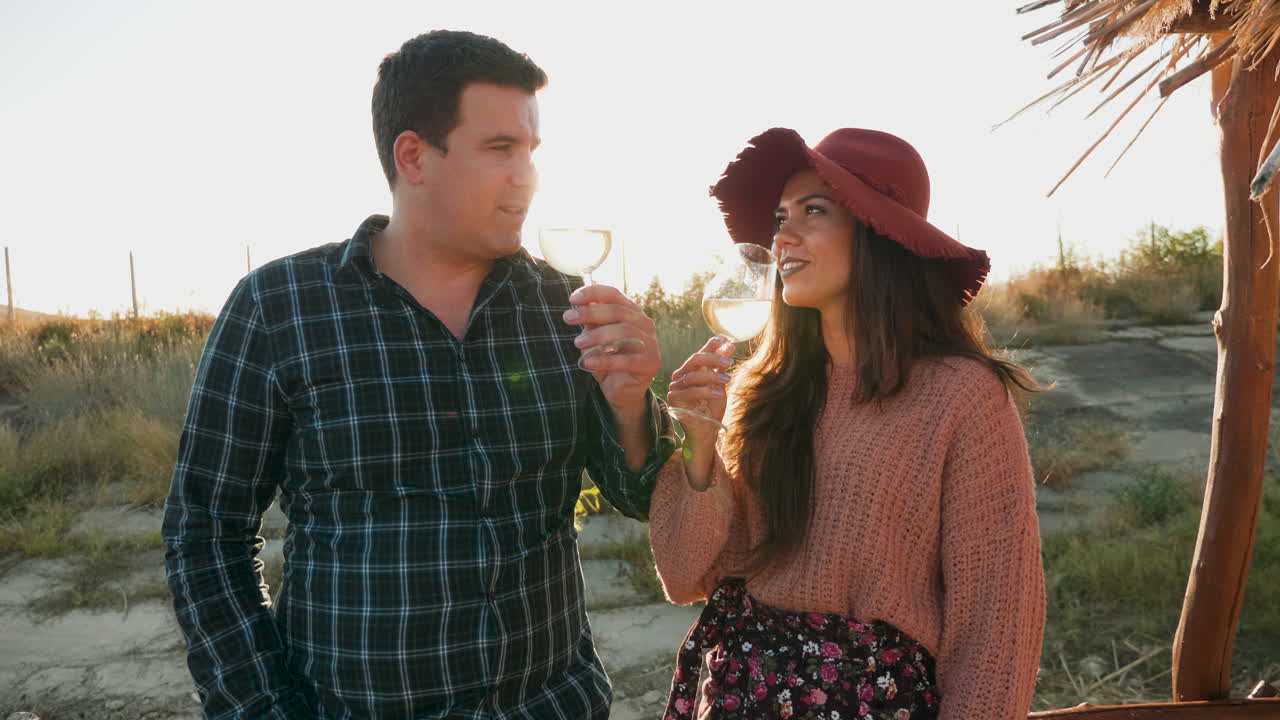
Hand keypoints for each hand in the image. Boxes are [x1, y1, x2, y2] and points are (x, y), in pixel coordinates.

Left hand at [562, 284, 660, 414]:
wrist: (621, 390)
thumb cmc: (607, 359)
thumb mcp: (595, 337)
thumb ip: (591, 321)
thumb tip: (579, 304)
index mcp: (631, 312)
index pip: (614, 294)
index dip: (593, 293)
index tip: (572, 300)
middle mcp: (644, 323)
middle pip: (618, 311)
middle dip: (590, 313)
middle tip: (567, 318)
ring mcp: (651, 343)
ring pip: (625, 331)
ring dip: (597, 335)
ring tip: (577, 343)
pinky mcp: (651, 363)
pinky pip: (628, 359)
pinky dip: (606, 360)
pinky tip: (588, 363)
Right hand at [666, 336, 735, 483]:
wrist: (706, 431)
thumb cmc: (712, 407)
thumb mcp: (720, 384)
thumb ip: (722, 366)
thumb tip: (730, 345)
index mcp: (692, 370)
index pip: (700, 353)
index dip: (711, 345)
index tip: (724, 339)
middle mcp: (682, 376)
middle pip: (694, 360)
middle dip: (712, 358)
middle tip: (729, 361)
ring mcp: (676, 387)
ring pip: (693, 375)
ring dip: (712, 376)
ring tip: (728, 379)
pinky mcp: (675, 399)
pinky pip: (690, 391)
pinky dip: (705, 391)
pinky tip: (718, 392)